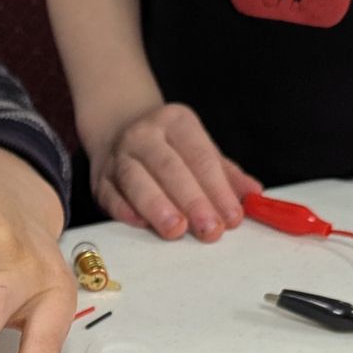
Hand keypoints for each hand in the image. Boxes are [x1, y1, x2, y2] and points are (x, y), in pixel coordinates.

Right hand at [87, 101, 259, 240]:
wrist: (118, 131)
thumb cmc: (169, 149)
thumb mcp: (200, 150)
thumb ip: (226, 174)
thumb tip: (253, 195)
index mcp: (176, 122)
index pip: (200, 157)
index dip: (218, 188)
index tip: (232, 217)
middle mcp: (145, 135)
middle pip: (170, 168)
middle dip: (192, 200)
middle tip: (210, 230)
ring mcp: (118, 156)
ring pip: (137, 180)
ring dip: (157, 207)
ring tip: (176, 230)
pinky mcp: (99, 180)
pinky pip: (111, 195)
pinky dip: (125, 210)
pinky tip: (141, 224)